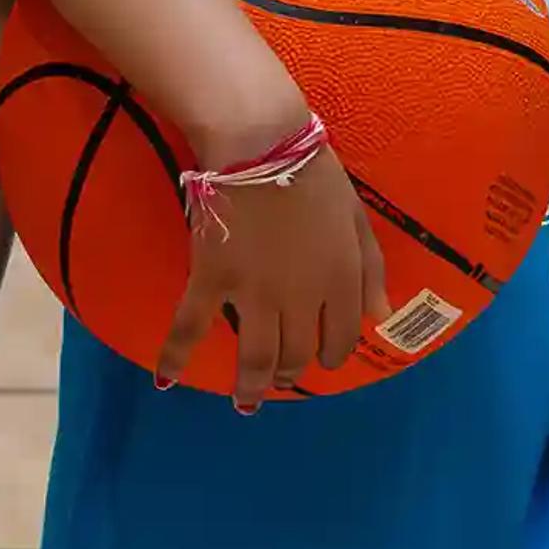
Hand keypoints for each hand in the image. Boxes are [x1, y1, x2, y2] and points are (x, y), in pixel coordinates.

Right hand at [161, 144, 387, 413]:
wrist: (260, 144)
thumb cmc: (314, 173)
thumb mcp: (357, 219)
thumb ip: (371, 271)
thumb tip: (382, 316)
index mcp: (340, 281)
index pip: (341, 338)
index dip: (332, 355)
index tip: (321, 359)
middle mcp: (301, 298)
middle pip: (295, 353)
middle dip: (289, 372)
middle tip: (278, 377)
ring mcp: (254, 293)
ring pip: (254, 357)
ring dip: (250, 387)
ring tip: (245, 404)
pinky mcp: (212, 279)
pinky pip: (191, 327)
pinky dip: (175, 357)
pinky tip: (166, 381)